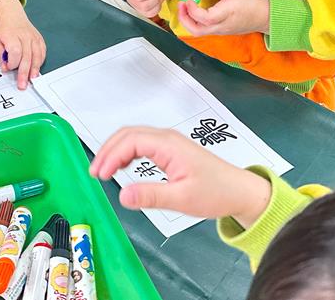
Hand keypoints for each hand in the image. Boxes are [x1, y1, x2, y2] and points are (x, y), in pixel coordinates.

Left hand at [0, 0, 45, 89]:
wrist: (12, 14)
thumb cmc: (3, 29)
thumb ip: (0, 55)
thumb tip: (6, 68)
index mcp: (12, 35)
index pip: (15, 52)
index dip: (13, 63)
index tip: (8, 68)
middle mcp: (25, 36)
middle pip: (27, 57)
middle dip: (24, 73)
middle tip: (22, 85)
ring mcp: (34, 37)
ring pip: (37, 55)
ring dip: (35, 69)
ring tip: (33, 79)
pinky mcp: (39, 39)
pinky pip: (42, 52)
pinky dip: (40, 61)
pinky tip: (36, 69)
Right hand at [90, 126, 270, 226]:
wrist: (240, 191)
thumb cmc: (217, 192)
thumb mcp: (182, 199)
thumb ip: (151, 196)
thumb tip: (123, 196)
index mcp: (169, 145)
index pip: (130, 141)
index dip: (111, 156)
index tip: (100, 175)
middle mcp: (167, 138)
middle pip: (128, 134)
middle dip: (107, 150)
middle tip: (94, 172)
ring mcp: (169, 142)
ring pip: (133, 137)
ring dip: (115, 150)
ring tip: (103, 170)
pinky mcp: (171, 150)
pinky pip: (142, 144)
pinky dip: (126, 152)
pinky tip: (122, 166)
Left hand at [178, 0, 269, 36]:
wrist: (264, 16)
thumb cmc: (250, 1)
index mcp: (225, 15)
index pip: (204, 18)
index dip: (192, 9)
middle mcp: (221, 26)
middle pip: (196, 30)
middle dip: (184, 19)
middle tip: (181, 5)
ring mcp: (220, 32)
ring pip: (198, 32)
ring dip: (188, 21)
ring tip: (185, 7)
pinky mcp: (220, 32)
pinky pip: (204, 31)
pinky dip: (195, 22)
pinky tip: (195, 11)